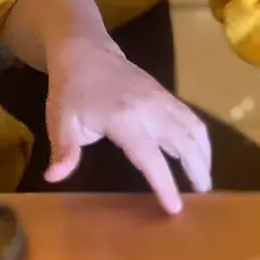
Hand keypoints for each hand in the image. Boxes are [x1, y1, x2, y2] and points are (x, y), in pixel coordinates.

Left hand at [44, 40, 212, 213]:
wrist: (86, 51)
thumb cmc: (71, 89)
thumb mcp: (60, 120)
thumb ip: (64, 151)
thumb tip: (54, 178)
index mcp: (125, 119)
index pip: (151, 158)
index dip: (165, 184)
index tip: (175, 208)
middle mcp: (152, 109)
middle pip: (185, 142)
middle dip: (197, 170)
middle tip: (203, 197)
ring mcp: (163, 99)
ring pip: (194, 128)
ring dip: (204, 154)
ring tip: (205, 179)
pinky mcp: (167, 95)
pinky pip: (191, 118)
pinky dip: (200, 137)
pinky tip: (200, 153)